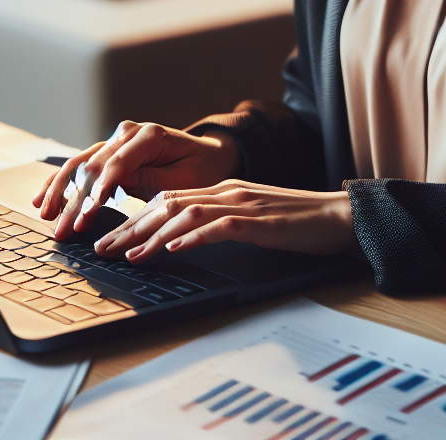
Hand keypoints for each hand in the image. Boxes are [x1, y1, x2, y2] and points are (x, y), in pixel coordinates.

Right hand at [31, 121, 238, 238]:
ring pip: (79, 164)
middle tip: (63, 229)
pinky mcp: (109, 153)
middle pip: (92, 166)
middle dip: (74, 200)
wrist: (209, 155)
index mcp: (148, 136)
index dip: (98, 191)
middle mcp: (127, 134)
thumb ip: (151, 180)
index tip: (86, 215)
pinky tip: (43, 199)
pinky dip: (61, 183)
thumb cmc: (201, 169)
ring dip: (60, 191)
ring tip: (45, 215)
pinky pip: (80, 167)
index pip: (116, 164)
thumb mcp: (184, 179)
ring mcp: (115, 141)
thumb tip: (118, 187)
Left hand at [91, 180, 353, 261]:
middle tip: (104, 248)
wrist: (341, 216)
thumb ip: (221, 221)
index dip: (135, 218)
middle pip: (167, 204)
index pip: (168, 199)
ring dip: (152, 235)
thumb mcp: (253, 218)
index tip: (112, 238)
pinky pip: (218, 227)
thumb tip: (184, 238)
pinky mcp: (259, 221)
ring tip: (129, 254)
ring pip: (184, 213)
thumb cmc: (300, 222)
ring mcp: (243, 204)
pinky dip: (192, 237)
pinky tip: (173, 248)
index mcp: (224, 190)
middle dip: (131, 226)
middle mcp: (228, 192)